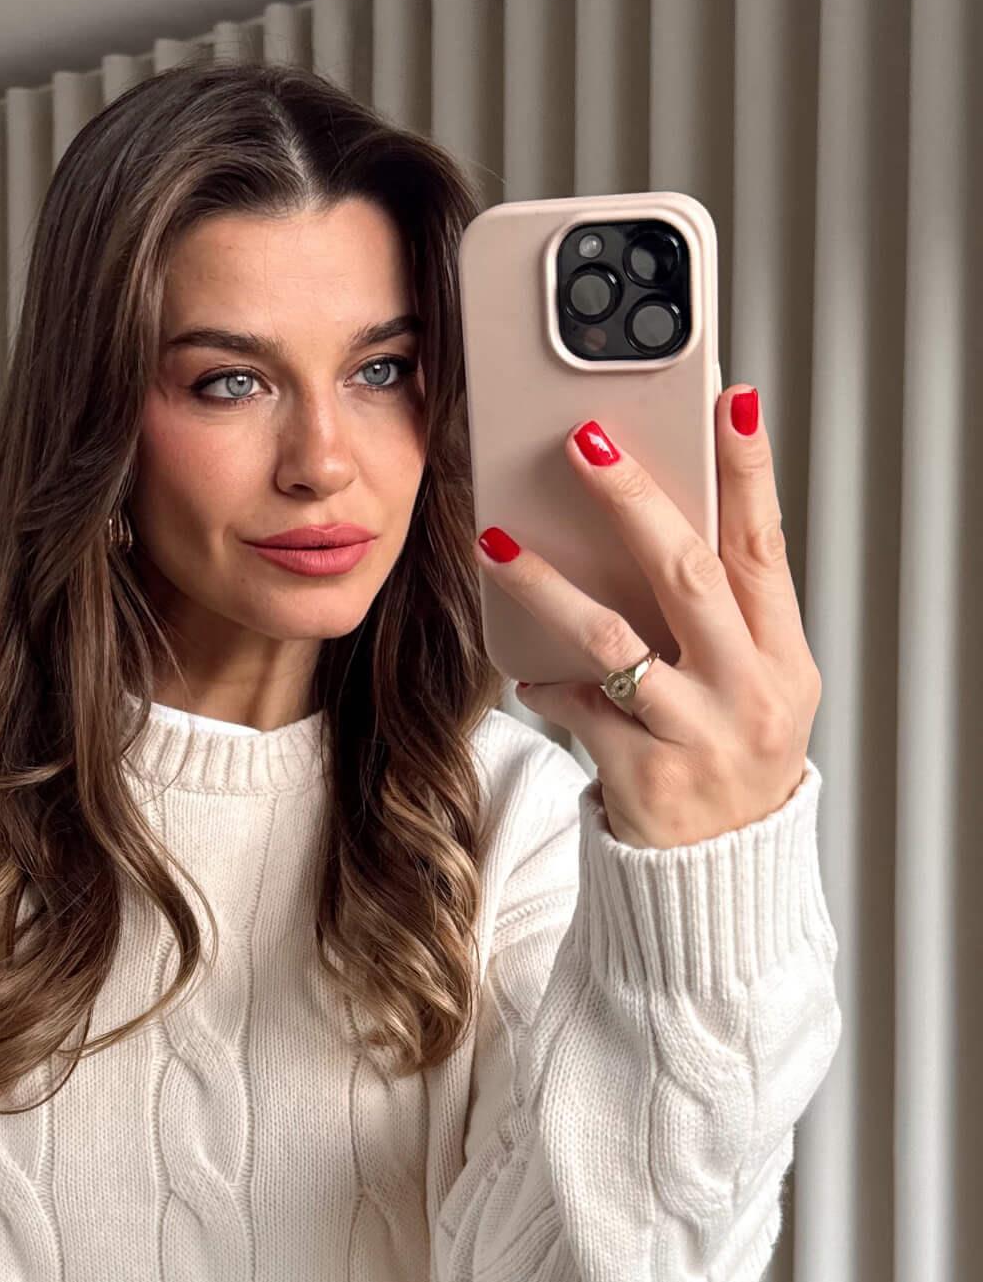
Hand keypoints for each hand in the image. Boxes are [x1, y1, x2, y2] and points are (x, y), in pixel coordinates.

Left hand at [476, 386, 823, 849]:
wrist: (720, 881)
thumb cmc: (725, 761)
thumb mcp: (751, 689)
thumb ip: (717, 621)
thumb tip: (650, 521)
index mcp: (784, 658)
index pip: (764, 547)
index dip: (748, 472)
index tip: (728, 400)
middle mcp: (752, 692)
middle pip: (689, 574)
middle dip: (634, 499)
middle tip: (584, 440)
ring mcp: (699, 735)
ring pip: (615, 639)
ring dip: (549, 584)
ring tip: (497, 543)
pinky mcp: (645, 775)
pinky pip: (580, 707)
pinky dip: (549, 683)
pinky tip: (528, 672)